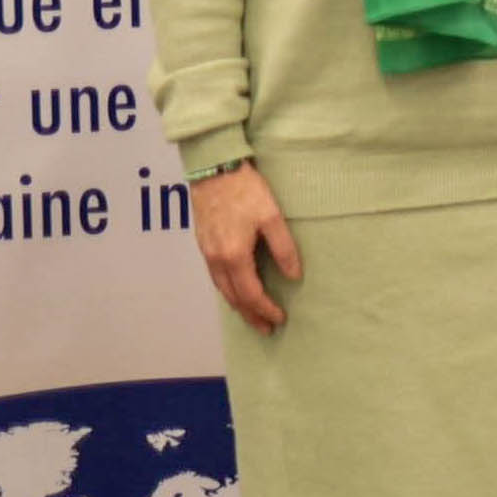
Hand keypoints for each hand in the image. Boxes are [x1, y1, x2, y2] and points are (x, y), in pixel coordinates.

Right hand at [192, 165, 301, 331]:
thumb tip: (293, 276)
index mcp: (234, 256)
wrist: (214, 169)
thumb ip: (284, 248)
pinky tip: (236, 289)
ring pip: (221, 288)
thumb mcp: (272, 217)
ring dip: (237, 305)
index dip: (265, 309)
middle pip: (233, 297)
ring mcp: (206, 252)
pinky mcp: (203, 243)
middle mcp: (216, 259)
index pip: (251, 294)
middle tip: (266, 328)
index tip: (279, 319)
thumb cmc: (246, 190)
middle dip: (250, 315)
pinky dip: (227, 289)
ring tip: (252, 315)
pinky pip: (215, 276)